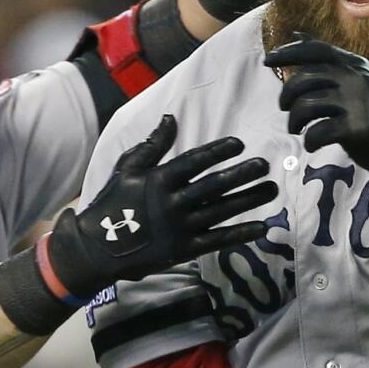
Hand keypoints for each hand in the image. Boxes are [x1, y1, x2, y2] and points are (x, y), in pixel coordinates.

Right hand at [50, 115, 277, 296]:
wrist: (97, 248)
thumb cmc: (113, 202)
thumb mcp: (127, 167)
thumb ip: (152, 144)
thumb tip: (170, 118)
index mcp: (159, 179)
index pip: (194, 161)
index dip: (217, 151)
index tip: (239, 144)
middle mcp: (173, 202)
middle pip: (214, 185)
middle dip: (241, 174)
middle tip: (264, 165)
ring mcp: (180, 227)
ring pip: (221, 211)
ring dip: (248, 199)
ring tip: (271, 189)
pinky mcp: (184, 249)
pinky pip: (217, 240)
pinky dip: (239, 233)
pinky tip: (261, 226)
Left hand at [264, 35, 368, 190]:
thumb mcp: (352, 81)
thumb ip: (327, 61)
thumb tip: (296, 34)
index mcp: (355, 64)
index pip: (316, 49)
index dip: (289, 52)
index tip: (268, 59)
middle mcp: (357, 77)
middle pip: (304, 78)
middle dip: (286, 95)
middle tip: (285, 109)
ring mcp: (358, 101)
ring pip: (306, 105)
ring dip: (294, 120)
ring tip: (298, 128)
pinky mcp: (357, 127)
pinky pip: (318, 131)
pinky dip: (309, 140)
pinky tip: (312, 144)